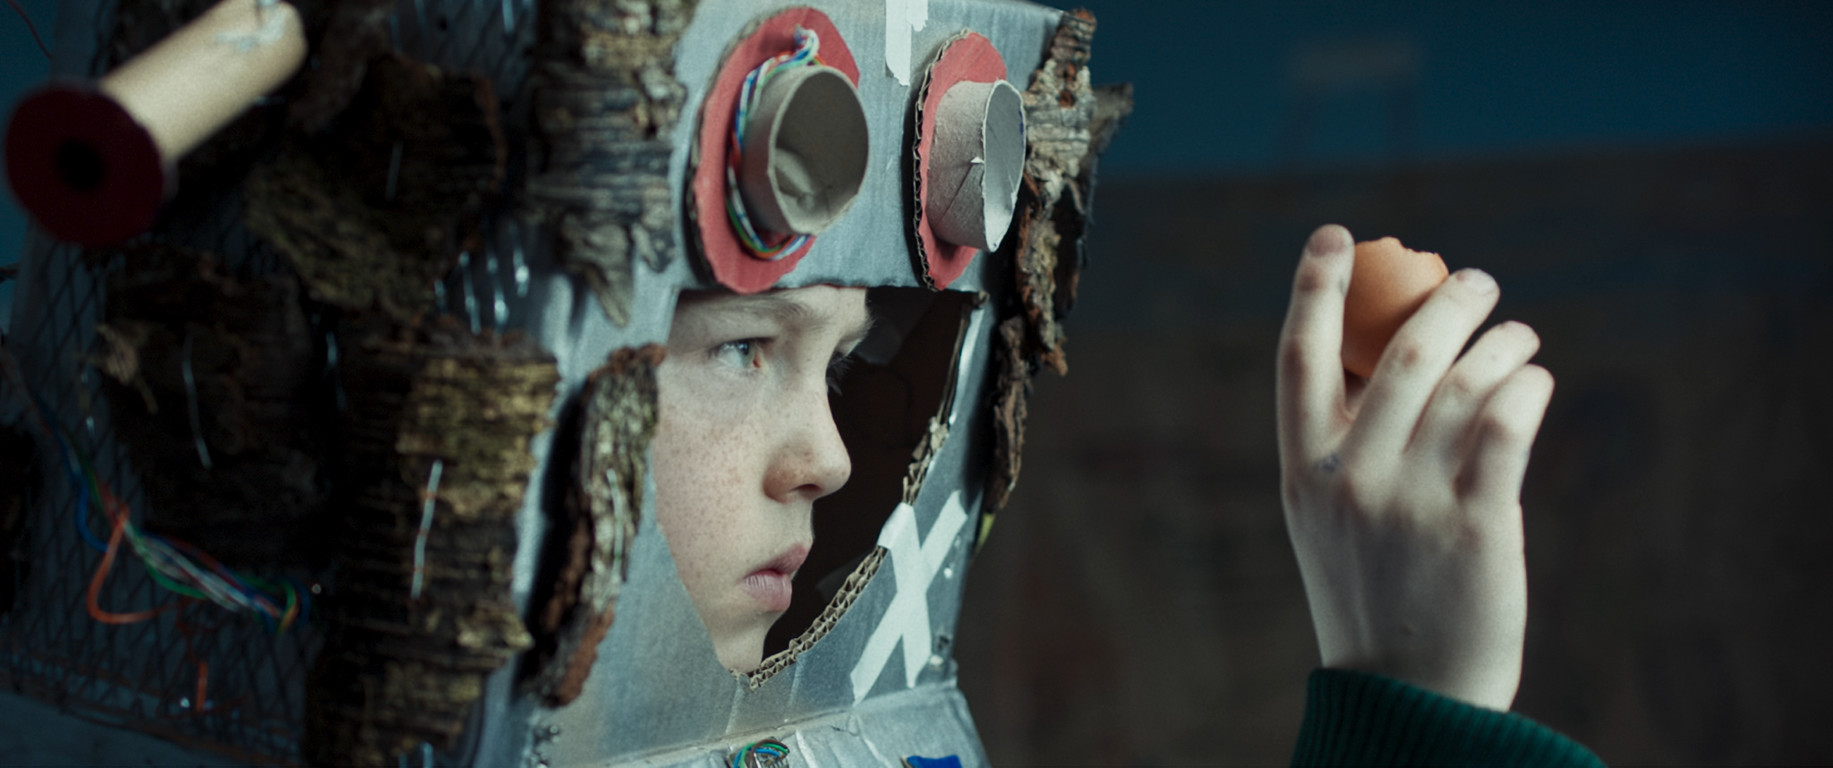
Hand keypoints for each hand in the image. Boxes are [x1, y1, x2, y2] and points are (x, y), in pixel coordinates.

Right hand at [1275, 224, 1553, 710]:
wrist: (1408, 693)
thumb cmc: (1373, 591)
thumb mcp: (1330, 517)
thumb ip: (1347, 442)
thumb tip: (1400, 352)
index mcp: (1302, 469)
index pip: (1298, 357)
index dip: (1313, 287)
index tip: (1336, 235)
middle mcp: (1350, 476)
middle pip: (1399, 350)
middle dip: (1446, 300)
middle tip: (1476, 281)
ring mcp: (1411, 499)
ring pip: (1462, 381)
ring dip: (1501, 343)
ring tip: (1519, 338)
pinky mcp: (1476, 522)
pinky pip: (1507, 423)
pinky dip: (1527, 387)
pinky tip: (1535, 380)